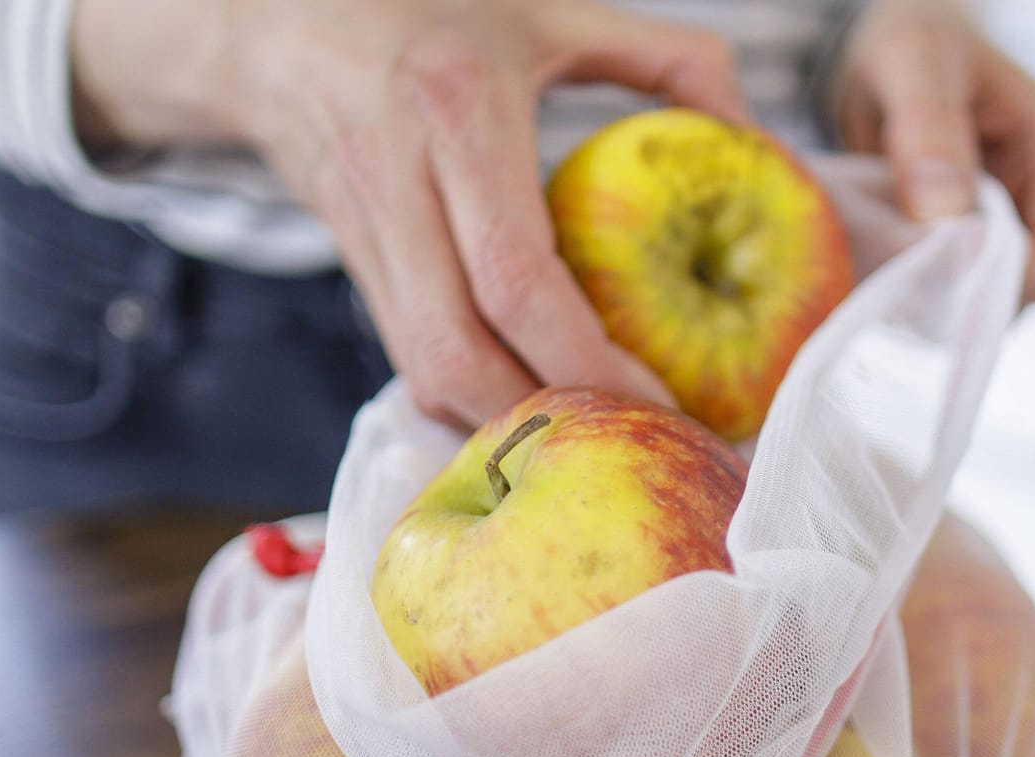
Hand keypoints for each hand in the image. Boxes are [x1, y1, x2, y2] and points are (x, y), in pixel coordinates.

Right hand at [71, 0, 745, 426]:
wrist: (278, 21)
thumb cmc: (427, 8)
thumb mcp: (550, 11)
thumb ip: (666, 59)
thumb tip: (756, 135)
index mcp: (457, 112)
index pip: (515, 277)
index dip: (586, 358)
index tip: (657, 397)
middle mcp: (403, 184)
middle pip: (458, 352)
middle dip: (545, 414)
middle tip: (628, 437)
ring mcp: (369, 235)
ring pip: (425, 372)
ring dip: (503, 419)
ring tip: (584, 429)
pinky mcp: (354, 267)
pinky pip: (411, 360)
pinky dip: (472, 396)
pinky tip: (530, 398)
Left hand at [833, 0, 1034, 302]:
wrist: (896, 49)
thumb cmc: (917, 39)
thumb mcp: (915, 60)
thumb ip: (929, 129)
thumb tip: (945, 215)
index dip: (1004, 285)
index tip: (931, 269)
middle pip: (1032, 297)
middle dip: (963, 294)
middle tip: (892, 268)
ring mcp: (1023, 232)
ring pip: (990, 305)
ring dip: (935, 294)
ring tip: (881, 253)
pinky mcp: (982, 249)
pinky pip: (958, 294)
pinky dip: (921, 286)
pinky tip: (883, 256)